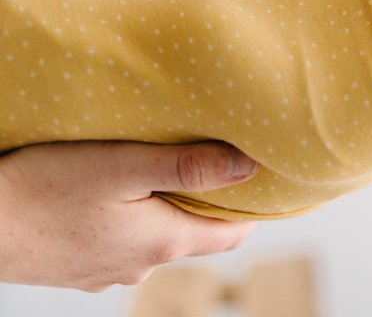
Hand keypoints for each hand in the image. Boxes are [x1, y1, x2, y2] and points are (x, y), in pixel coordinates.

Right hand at [0, 140, 260, 291]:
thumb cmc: (43, 189)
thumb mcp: (123, 166)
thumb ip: (189, 166)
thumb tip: (252, 167)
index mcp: (163, 242)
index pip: (234, 233)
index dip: (254, 206)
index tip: (265, 178)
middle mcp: (141, 266)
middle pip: (196, 234)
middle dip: (210, 203)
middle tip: (215, 162)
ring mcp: (107, 273)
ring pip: (156, 239)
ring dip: (165, 210)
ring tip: (160, 172)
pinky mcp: (77, 271)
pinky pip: (119, 245)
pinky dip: (128, 221)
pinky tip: (112, 198)